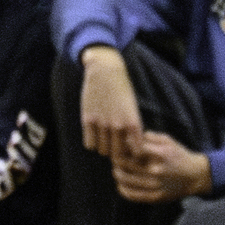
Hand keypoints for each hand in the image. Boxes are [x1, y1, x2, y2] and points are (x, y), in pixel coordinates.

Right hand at [79, 45, 143, 161]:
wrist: (105, 70)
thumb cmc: (122, 88)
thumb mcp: (133, 107)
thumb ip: (132, 127)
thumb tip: (131, 147)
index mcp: (133, 122)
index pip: (136, 151)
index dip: (133, 153)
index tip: (130, 149)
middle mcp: (118, 125)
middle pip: (117, 154)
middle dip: (117, 153)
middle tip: (115, 146)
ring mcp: (102, 123)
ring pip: (103, 150)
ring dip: (104, 147)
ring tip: (105, 139)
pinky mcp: (88, 120)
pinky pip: (89, 144)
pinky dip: (92, 142)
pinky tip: (94, 134)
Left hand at [111, 130, 211, 203]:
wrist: (195, 176)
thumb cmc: (180, 156)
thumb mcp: (169, 140)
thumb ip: (151, 137)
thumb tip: (133, 137)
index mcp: (160, 154)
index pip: (134, 149)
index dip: (124, 147)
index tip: (119, 145)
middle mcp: (156, 170)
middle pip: (127, 164)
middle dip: (117, 160)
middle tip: (113, 157)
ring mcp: (155, 185)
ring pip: (127, 180)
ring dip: (118, 174)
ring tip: (116, 170)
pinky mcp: (155, 197)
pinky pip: (133, 195)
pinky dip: (123, 190)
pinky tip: (120, 185)